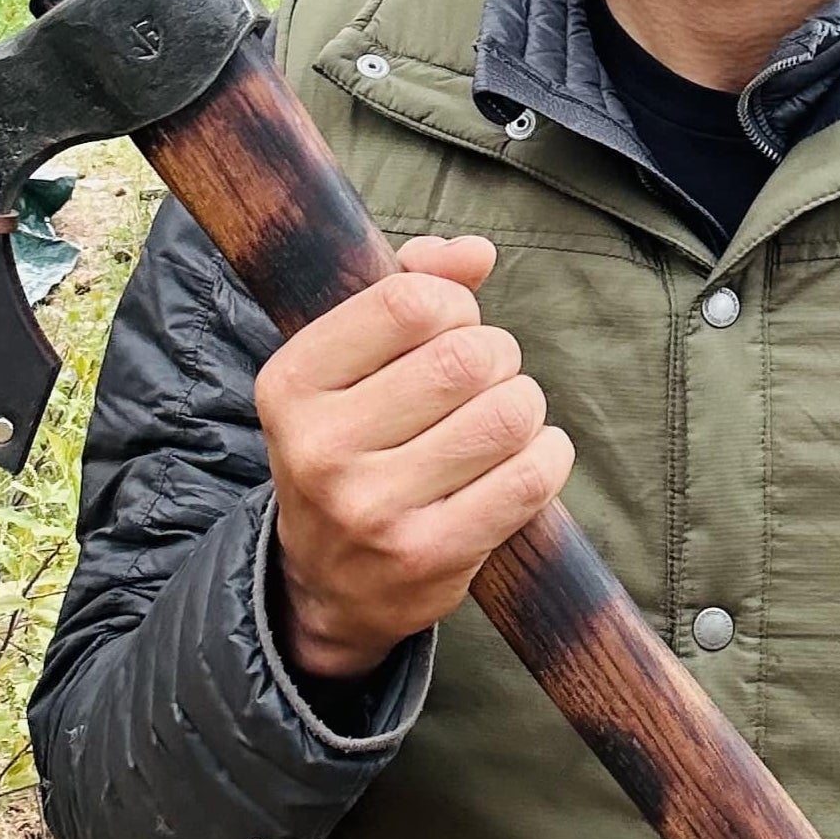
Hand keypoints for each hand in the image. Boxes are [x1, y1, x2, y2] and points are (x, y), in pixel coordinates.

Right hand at [256, 236, 574, 680]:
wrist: (329, 584)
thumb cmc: (356, 442)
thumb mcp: (354, 361)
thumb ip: (413, 285)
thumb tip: (476, 254)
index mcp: (292, 384)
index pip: (408, 303)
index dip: (455, 303)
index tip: (454, 326)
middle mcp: (320, 448)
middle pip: (467, 358)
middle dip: (498, 355)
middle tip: (487, 378)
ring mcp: (371, 510)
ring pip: (506, 416)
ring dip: (524, 406)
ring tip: (503, 419)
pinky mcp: (427, 557)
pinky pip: (528, 479)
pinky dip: (547, 456)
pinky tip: (526, 457)